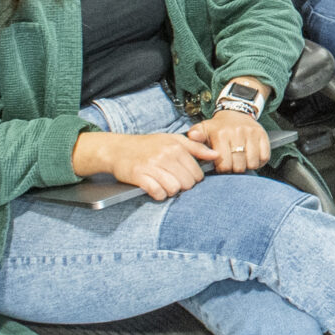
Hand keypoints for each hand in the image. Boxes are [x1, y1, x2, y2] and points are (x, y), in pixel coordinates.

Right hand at [71, 131, 215, 201]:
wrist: (118, 148)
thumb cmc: (148, 145)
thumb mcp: (173, 140)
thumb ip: (196, 147)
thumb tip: (216, 155)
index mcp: (177, 147)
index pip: (197, 173)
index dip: (193, 179)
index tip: (185, 177)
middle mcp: (166, 155)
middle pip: (187, 183)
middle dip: (183, 186)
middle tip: (174, 182)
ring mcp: (152, 166)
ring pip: (174, 189)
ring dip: (171, 191)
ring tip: (165, 185)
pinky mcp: (139, 176)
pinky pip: (157, 193)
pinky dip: (159, 195)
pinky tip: (156, 189)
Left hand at [188, 110, 271, 174]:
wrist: (235, 112)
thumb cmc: (218, 127)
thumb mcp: (203, 129)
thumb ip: (195, 137)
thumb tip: (192, 136)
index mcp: (221, 134)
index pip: (224, 165)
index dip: (223, 170)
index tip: (221, 166)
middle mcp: (237, 133)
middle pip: (239, 166)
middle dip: (234, 170)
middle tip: (232, 165)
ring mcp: (252, 134)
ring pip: (252, 163)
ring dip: (247, 166)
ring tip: (241, 162)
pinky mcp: (263, 135)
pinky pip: (264, 157)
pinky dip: (259, 162)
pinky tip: (251, 158)